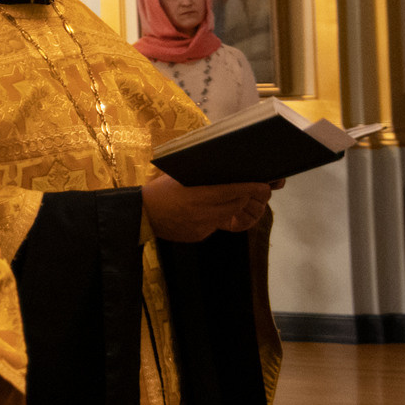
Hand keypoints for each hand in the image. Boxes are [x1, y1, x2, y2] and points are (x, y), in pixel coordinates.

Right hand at [143, 170, 274, 241]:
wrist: (141, 216)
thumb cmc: (158, 191)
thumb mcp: (178, 177)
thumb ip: (201, 175)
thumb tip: (225, 169)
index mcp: (196, 195)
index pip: (232, 191)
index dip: (250, 188)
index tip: (263, 184)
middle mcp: (201, 212)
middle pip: (235, 204)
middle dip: (246, 196)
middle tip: (252, 189)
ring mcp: (201, 226)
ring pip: (228, 215)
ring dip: (233, 206)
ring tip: (232, 197)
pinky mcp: (199, 236)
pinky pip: (215, 225)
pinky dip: (215, 216)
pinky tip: (205, 210)